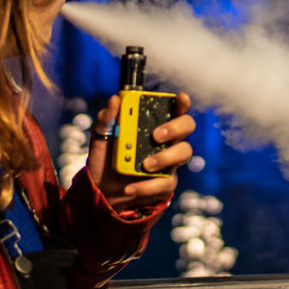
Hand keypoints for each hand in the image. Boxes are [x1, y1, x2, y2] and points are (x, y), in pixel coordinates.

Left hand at [86, 93, 195, 211]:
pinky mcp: (166, 183)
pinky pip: (166, 182)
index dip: (181, 102)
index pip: (174, 108)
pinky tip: (130, 187)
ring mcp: (169, 161)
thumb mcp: (101, 137)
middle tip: (156, 135)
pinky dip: (147, 185)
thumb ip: (106, 118)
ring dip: (165, 157)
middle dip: (175, 127)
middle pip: (187, 125)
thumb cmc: (105, 158)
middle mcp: (167, 140)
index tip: (180, 97)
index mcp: (153, 123)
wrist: (102, 190)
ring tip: (144, 165)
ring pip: (184, 152)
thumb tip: (114, 100)